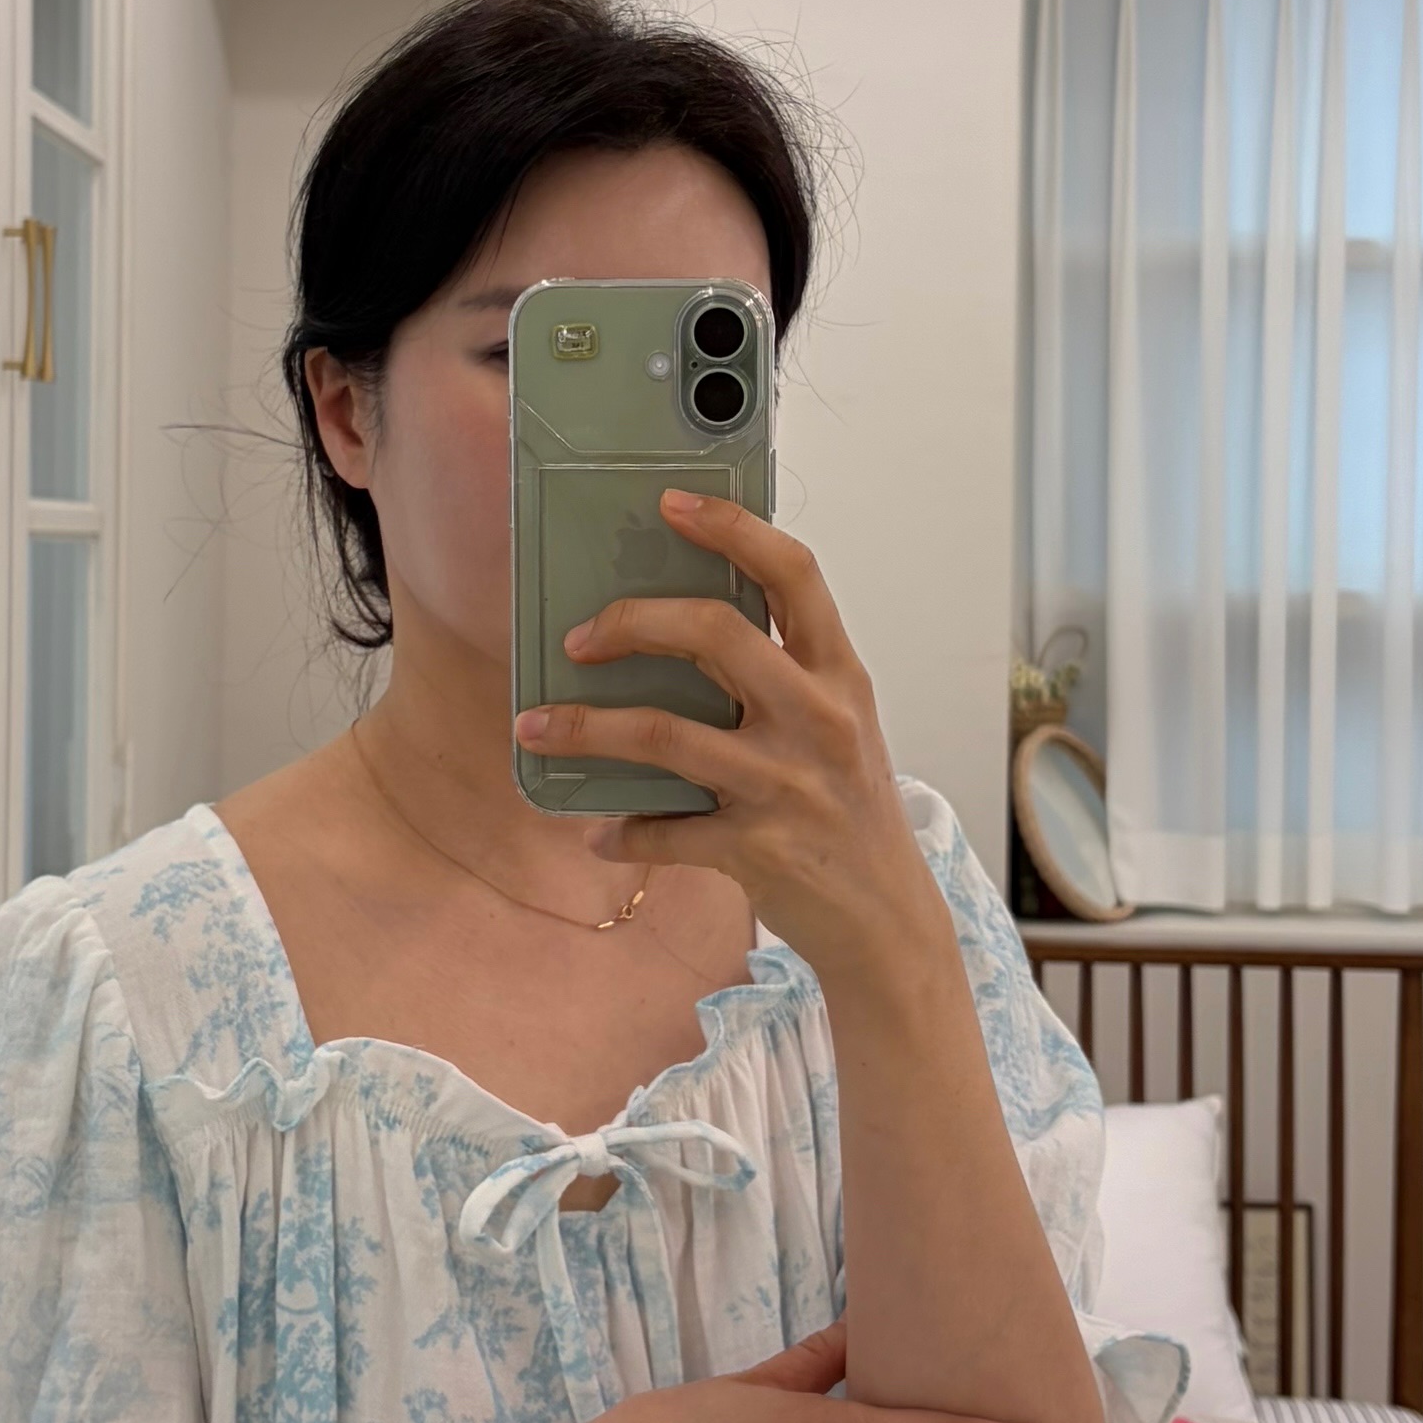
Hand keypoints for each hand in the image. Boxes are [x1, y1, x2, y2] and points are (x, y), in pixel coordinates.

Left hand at [512, 497, 937, 981]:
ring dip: (587, 728)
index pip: (792, 573)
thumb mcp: (840, 724)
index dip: (731, 528)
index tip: (672, 505)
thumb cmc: (851, 808)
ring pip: (665, 733)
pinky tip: (601, 833)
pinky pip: (666, 831)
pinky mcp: (758, 849)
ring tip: (535, 726)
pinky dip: (623, 832)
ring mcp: (787, 784)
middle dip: (631, 622)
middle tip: (579, 638)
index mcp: (839, 675)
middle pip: (714, 633)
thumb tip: (681, 627)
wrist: (888, 917)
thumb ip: (782, 675)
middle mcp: (818, 719)